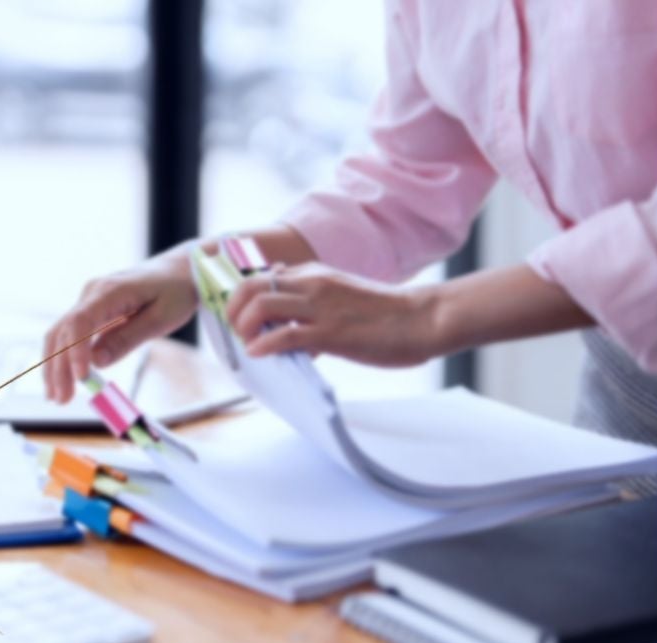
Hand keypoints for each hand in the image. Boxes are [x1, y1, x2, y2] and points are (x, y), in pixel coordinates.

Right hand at [44, 251, 198, 402]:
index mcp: (110, 290)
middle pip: (63, 331)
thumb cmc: (174, 292)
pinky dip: (61, 358)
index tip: (81, 378)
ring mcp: (87, 301)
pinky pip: (68, 335)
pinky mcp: (89, 311)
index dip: (76, 350)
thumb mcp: (161, 318)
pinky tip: (61, 380)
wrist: (177, 270)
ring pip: (59, 334)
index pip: (81, 321)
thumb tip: (97, 362)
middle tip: (61, 400)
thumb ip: (128, 339)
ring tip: (56, 397)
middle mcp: (91, 293)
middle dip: (59, 367)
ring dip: (54, 366)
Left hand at [226, 263, 438, 366]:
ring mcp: (321, 307)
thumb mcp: (340, 293)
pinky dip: (264, 345)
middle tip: (237, 331)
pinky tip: (261, 354)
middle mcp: (312, 284)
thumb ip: (309, 297)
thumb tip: (281, 313)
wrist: (424, 318)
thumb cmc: (385, 312)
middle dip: (233, 310)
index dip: (240, 298)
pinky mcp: (331, 332)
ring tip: (249, 344)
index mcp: (313, 275)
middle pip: (251, 286)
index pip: (260, 276)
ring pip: (261, 304)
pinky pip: (285, 335)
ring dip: (245, 327)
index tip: (237, 318)